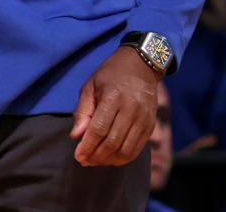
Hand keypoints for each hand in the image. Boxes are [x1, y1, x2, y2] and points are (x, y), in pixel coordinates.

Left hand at [69, 46, 159, 166]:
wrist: (141, 65)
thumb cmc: (111, 75)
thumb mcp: (90, 86)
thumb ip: (82, 111)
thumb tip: (75, 136)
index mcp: (113, 97)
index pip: (99, 129)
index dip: (87, 146)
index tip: (77, 156)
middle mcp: (131, 109)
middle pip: (112, 142)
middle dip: (96, 156)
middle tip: (85, 161)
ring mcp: (143, 118)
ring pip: (126, 150)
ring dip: (108, 160)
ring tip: (96, 161)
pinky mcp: (150, 125)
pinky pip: (137, 149)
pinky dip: (123, 158)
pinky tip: (111, 158)